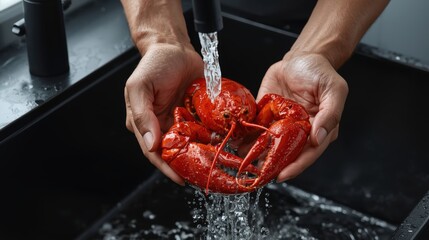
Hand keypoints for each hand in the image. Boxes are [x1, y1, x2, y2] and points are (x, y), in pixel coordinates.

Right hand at [124, 43, 203, 184]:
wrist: (174, 47)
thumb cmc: (153, 64)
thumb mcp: (140, 87)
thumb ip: (141, 116)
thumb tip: (150, 144)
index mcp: (144, 123)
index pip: (154, 152)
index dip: (166, 168)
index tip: (181, 179)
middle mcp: (162, 125)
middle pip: (173, 152)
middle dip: (186, 165)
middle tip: (201, 177)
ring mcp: (179, 120)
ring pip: (189, 144)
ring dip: (200, 155)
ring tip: (213, 165)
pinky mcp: (194, 114)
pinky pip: (201, 130)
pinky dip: (209, 138)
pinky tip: (220, 145)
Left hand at [256, 51, 348, 181]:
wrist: (300, 57)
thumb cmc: (320, 72)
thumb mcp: (333, 90)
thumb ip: (330, 114)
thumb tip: (319, 138)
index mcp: (318, 129)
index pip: (309, 153)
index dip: (296, 166)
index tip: (282, 175)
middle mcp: (299, 131)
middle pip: (287, 154)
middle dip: (273, 165)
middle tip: (259, 175)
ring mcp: (281, 124)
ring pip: (269, 145)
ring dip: (257, 155)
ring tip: (244, 164)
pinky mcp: (266, 115)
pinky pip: (256, 129)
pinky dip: (247, 138)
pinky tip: (237, 145)